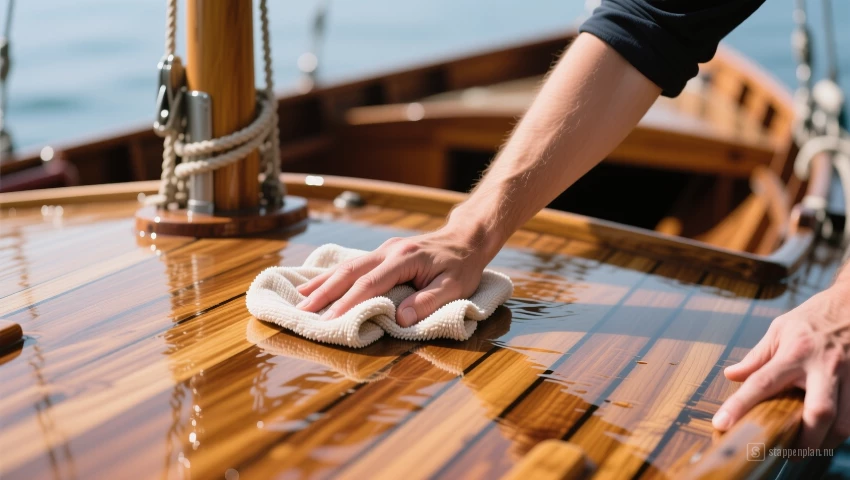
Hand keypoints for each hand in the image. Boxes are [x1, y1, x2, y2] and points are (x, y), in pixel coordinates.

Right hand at [295, 225, 492, 325]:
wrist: (466, 239)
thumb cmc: (462, 266)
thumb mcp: (456, 287)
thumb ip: (429, 302)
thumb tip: (401, 319)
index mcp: (404, 258)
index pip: (369, 284)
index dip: (348, 303)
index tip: (329, 320)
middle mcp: (388, 250)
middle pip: (349, 272)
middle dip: (324, 293)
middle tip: (302, 312)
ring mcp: (383, 250)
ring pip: (346, 266)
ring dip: (322, 283)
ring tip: (299, 299)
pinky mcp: (381, 253)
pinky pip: (352, 265)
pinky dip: (332, 276)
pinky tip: (316, 285)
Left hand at [713, 285, 849, 448]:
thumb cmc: (813, 317)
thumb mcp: (780, 329)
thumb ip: (757, 356)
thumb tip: (731, 376)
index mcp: (796, 351)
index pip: (762, 382)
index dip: (739, 405)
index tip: (721, 424)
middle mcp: (825, 365)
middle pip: (819, 412)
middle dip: (804, 440)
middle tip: (786, 454)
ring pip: (844, 422)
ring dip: (825, 442)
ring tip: (807, 448)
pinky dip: (841, 431)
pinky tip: (827, 434)